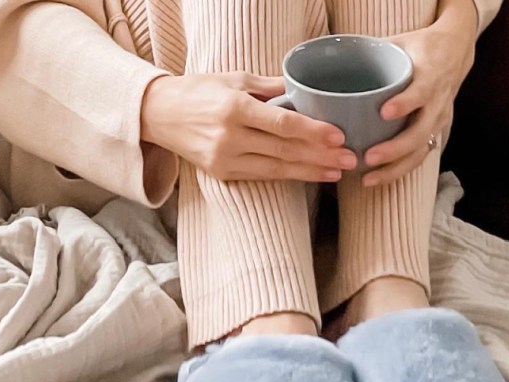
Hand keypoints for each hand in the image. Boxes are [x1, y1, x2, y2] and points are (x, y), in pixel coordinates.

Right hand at [141, 72, 356, 182]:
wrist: (159, 115)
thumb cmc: (199, 91)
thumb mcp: (234, 79)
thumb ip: (270, 86)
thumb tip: (304, 90)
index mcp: (235, 108)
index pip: (282, 123)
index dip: (313, 131)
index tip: (338, 135)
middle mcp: (230, 136)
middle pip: (284, 149)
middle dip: (321, 155)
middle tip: (350, 158)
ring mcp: (225, 159)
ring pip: (277, 168)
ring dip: (311, 170)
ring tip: (338, 171)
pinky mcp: (222, 174)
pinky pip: (263, 175)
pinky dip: (289, 176)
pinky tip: (311, 175)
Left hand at [362, 0, 478, 186]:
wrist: (455, 53)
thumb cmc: (421, 47)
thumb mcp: (400, 41)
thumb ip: (372, 50)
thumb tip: (335, 56)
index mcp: (431, 75)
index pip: (422, 91)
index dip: (405, 103)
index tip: (384, 113)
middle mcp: (438, 101)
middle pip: (420, 131)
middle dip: (395, 148)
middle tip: (368, 157)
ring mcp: (439, 120)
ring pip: (420, 150)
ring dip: (394, 167)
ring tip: (368, 178)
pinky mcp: (435, 132)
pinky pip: (419, 156)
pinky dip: (398, 170)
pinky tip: (376, 178)